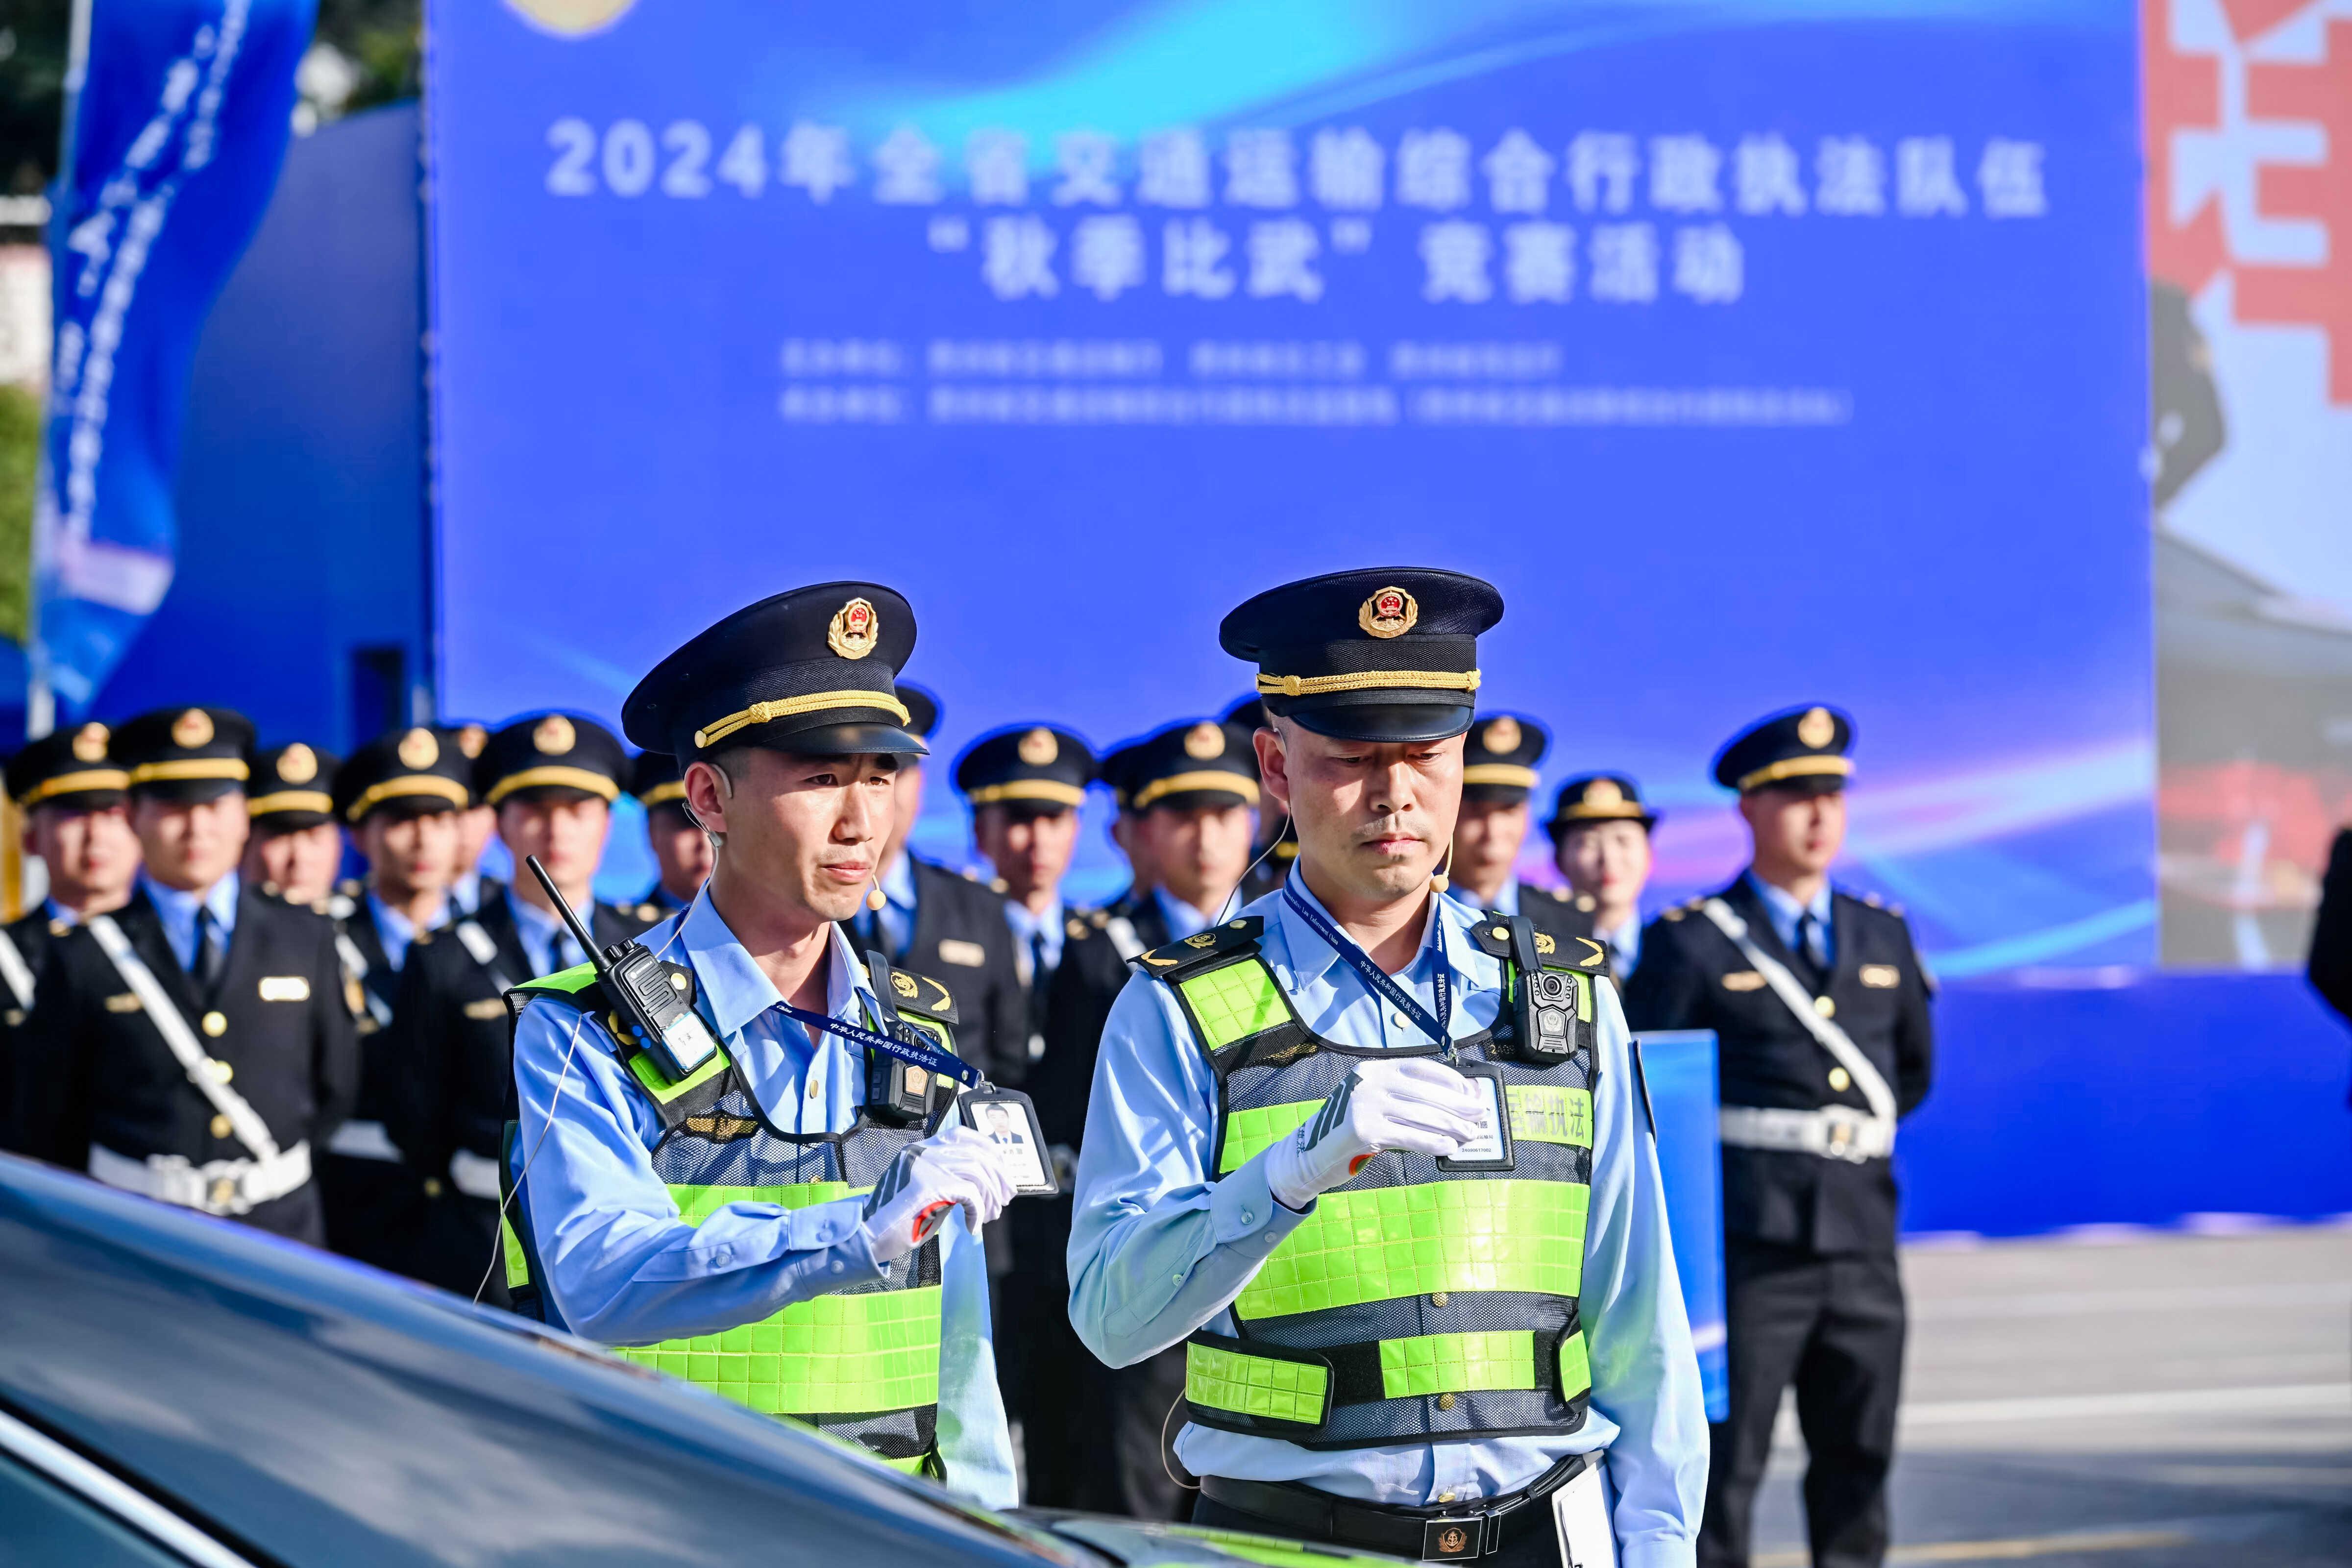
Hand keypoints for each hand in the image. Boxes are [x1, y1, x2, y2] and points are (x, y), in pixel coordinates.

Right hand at [861, 1123, 1018, 1262]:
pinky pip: (969, 1194)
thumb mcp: (926, 1190)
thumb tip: (988, 1182)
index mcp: (921, 1149)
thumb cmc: (898, 1219)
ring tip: (992, 1214)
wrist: (868, 1237)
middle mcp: (923, 1151)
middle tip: (1007, 1197)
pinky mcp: (929, 1186)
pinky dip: (978, 1211)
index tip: (1002, 1169)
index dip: (988, 1149)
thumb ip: (950, 1179)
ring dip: (990, 1195)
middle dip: (998, 1175)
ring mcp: (925, 1166)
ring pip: (976, 1171)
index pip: (962, 1135)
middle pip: (975, 1153)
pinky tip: (974, 1226)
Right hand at [1261, 1057, 1489, 1210]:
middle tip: (1480, 1115)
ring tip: (1470, 1134)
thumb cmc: (1352, 1128)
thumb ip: (1405, 1099)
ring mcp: (1365, 1104)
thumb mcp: (1374, 1102)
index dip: (1451, 1080)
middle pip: (1426, 1092)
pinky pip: (1410, 1136)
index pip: (1421, 1068)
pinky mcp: (1364, 1130)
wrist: (1309, 1153)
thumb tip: (1454, 1105)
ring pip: (1421, 1115)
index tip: (1472, 1092)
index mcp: (1374, 1069)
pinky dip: (1433, 1142)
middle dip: (1458, 1105)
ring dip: (1452, 1126)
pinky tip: (1449, 1147)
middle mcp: (1369, 1081)